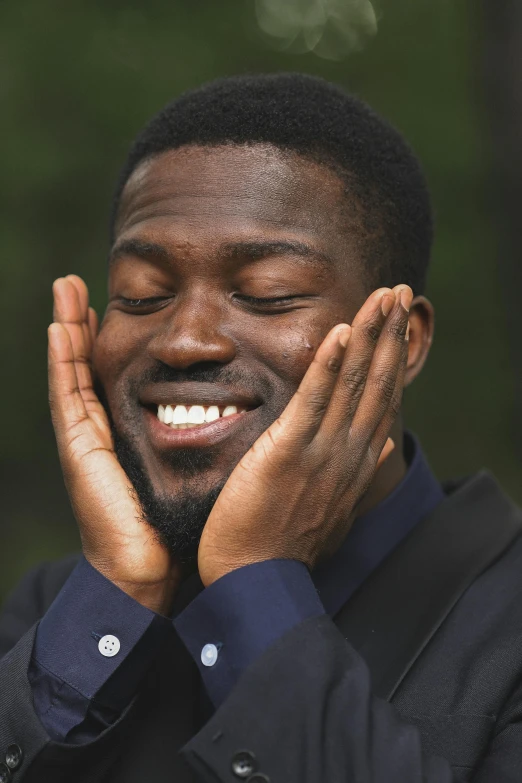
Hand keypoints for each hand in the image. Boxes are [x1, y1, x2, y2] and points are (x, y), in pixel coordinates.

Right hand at [48, 275, 180, 613]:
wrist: (148, 569)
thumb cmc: (175, 522)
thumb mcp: (192, 466)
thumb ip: (201, 436)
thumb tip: (236, 407)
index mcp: (125, 431)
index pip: (113, 373)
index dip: (108, 338)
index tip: (114, 300)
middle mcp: (100, 429)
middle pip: (88, 363)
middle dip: (82, 322)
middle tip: (78, 283)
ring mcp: (84, 437)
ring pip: (73, 370)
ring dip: (68, 328)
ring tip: (66, 287)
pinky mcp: (79, 448)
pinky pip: (69, 393)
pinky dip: (63, 359)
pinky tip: (62, 326)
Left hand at [198, 285, 411, 585]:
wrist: (258, 580)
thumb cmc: (287, 543)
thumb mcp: (335, 506)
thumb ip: (359, 471)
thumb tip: (386, 446)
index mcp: (356, 462)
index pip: (381, 400)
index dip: (392, 360)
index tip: (398, 325)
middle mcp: (348, 452)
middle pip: (376, 384)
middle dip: (390, 336)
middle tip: (399, 294)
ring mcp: (323, 452)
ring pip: (353, 384)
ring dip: (371, 337)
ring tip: (383, 297)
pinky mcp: (290, 453)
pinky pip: (314, 401)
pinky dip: (329, 365)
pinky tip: (342, 331)